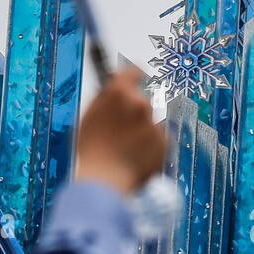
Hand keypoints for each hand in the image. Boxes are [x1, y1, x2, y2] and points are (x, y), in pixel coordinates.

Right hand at [74, 67, 166, 195]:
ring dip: (141, 132)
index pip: (133, 72)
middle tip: (120, 132)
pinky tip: (135, 158)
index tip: (135, 79)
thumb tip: (113, 87)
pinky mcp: (165, 141)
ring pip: (149, 123)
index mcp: (118, 94)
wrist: (105, 181)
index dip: (133, 76)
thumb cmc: (91, 151)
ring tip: (124, 150)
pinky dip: (150, 148)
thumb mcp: (88, 117)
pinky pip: (157, 140)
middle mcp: (140, 104)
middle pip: (140, 102)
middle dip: (133, 113)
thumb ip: (104, 99)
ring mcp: (154, 123)